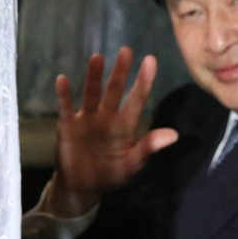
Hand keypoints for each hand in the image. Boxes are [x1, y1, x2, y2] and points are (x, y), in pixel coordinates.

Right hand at [42, 46, 177, 217]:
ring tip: (97, 57)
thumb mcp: (132, 164)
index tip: (150, 60)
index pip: (137, 99)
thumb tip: (174, 135)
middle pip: (114, 90)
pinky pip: (65, 108)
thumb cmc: (112, 174)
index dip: (143, 81)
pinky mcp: (68, 126)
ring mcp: (87, 119)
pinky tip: (62, 79)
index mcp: (125, 125)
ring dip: (94, 77)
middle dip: (120, 71)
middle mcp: (107, 117)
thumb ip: (148, 148)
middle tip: (126, 51)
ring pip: (92, 94)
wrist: (83, 187)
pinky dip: (64, 95)